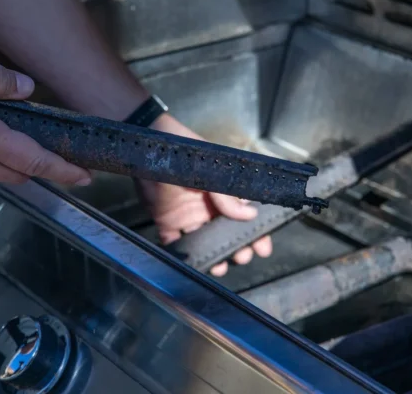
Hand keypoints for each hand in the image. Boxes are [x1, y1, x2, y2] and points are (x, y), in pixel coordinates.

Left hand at [136, 115, 270, 276]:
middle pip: (226, 234)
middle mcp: (207, 207)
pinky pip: (176, 243)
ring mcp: (187, 216)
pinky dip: (184, 255)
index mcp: (222, 193)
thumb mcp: (210, 171)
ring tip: (221, 265)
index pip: (244, 216)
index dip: (255, 232)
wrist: (148, 146)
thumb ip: (227, 194)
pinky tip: (194, 263)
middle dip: (237, 248)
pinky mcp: (167, 221)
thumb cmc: (183, 151)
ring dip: (214, 256)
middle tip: (243, 256)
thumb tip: (250, 213)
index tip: (263, 246)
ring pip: (204, 242)